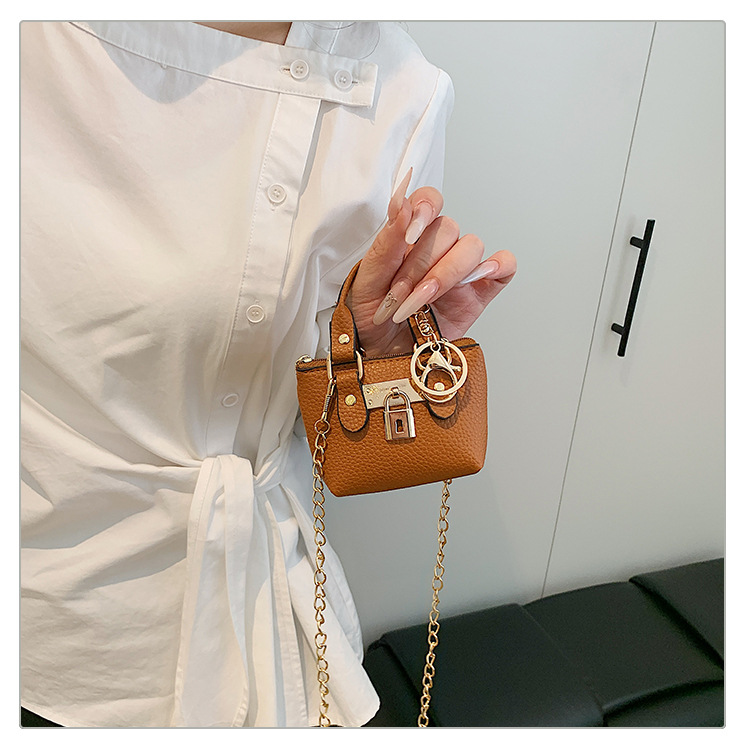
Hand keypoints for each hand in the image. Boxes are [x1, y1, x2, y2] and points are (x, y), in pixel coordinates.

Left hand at [350, 170, 516, 356]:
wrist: (383, 357)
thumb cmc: (372, 319)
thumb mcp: (367, 281)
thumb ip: (386, 244)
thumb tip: (401, 206)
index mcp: (409, 237)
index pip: (428, 201)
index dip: (424, 209)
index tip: (409, 235)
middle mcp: (437, 249)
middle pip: (448, 229)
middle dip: (420, 265)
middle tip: (399, 294)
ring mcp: (461, 271)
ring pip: (471, 246)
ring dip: (445, 274)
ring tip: (421, 302)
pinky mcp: (480, 293)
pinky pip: (504, 266)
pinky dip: (496, 267)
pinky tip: (474, 282)